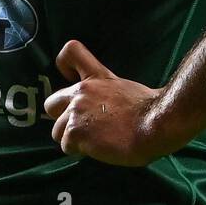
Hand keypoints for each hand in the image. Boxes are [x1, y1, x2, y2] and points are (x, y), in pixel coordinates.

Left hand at [43, 40, 160, 166]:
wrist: (155, 124)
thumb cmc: (150, 109)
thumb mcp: (127, 88)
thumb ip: (108, 93)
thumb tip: (109, 108)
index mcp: (96, 77)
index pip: (71, 52)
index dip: (65, 65)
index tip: (70, 78)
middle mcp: (81, 92)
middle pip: (50, 104)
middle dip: (62, 118)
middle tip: (83, 127)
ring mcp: (76, 112)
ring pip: (56, 131)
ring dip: (72, 139)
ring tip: (94, 142)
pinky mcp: (76, 132)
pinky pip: (66, 146)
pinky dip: (79, 152)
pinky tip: (98, 149)